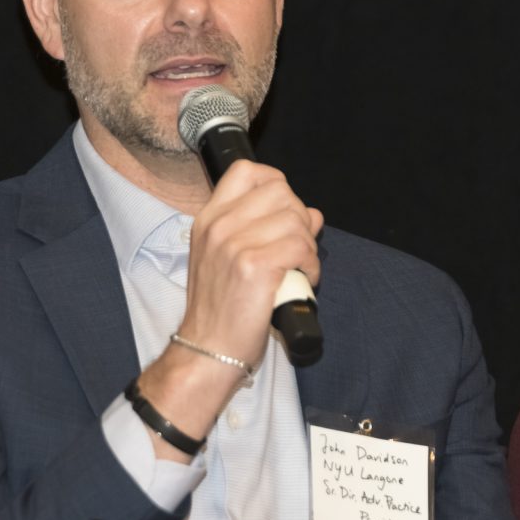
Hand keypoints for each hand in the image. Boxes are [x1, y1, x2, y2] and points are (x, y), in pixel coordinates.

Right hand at [177, 160, 321, 368]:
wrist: (208, 348)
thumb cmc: (220, 310)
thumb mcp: (229, 260)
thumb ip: (264, 230)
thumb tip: (312, 214)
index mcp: (209, 219)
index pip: (247, 171)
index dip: (276, 184)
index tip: (285, 212)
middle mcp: (219, 226)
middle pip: (280, 192)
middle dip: (299, 218)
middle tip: (297, 247)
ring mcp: (234, 244)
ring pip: (296, 220)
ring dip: (308, 246)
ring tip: (300, 269)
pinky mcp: (254, 265)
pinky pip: (302, 248)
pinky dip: (312, 267)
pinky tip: (302, 281)